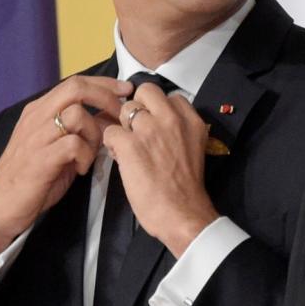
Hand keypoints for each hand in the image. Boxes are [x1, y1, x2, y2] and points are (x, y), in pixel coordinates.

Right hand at [0, 76, 130, 255]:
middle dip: (106, 97)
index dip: (104, 84)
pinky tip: (82, 169)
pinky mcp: (40, 159)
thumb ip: (76, 128)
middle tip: (120, 114)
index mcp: (39, 110)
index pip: (75, 83)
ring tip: (92, 153)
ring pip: (77, 114)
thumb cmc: (33, 175)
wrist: (0, 205)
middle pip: (76, 88)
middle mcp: (36, 117)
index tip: (126, 89)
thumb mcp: (55, 144)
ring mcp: (36, 137)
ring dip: (95, 133)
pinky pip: (73, 144)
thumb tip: (108, 116)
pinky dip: (85, 155)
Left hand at [104, 82, 219, 256]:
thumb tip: (156, 125)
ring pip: (125, 109)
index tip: (155, 124)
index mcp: (191, 120)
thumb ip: (179, 130)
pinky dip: (111, 144)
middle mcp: (172, 119)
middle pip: (146, 91)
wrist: (182, 213)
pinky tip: (120, 158)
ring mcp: (150, 130)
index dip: (157, 109)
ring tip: (127, 145)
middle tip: (136, 129)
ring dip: (123, 125)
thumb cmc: (187, 188)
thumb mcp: (194, 148)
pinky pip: (110, 131)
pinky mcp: (130, 144)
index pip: (169, 96)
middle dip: (138, 107)